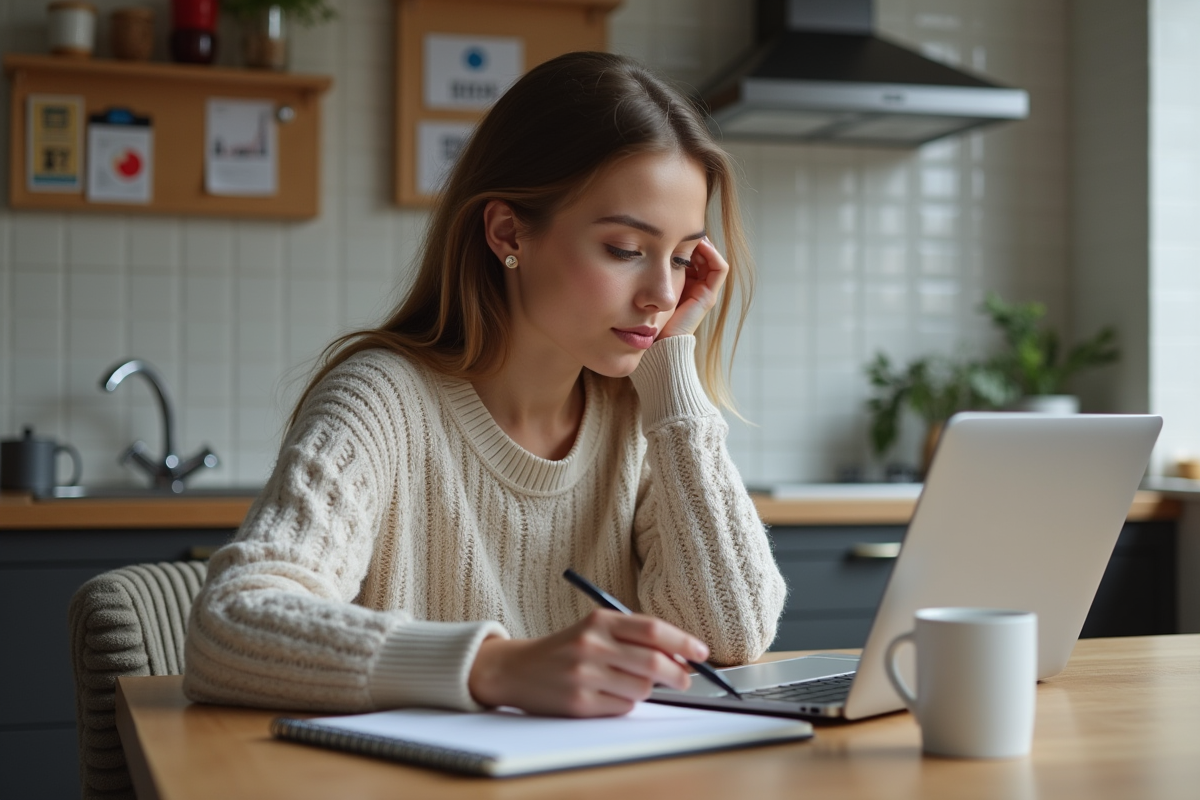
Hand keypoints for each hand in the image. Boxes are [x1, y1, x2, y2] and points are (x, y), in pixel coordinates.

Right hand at [467, 609, 708, 716]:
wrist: (517, 669)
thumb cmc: (565, 649)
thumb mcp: (595, 630)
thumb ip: (633, 638)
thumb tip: (680, 656)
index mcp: (599, 621)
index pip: (653, 630)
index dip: (683, 642)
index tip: (702, 652)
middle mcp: (592, 645)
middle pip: (655, 662)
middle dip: (679, 674)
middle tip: (685, 679)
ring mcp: (585, 675)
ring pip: (643, 689)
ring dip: (647, 690)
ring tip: (629, 683)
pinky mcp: (579, 703)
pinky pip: (623, 707)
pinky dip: (625, 704)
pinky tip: (608, 695)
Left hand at [658, 236, 729, 338]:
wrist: (659, 344)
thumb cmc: (649, 319)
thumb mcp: (648, 287)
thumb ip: (651, 271)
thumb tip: (645, 246)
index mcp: (683, 284)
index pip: (690, 255)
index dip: (684, 240)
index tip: (671, 229)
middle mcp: (697, 287)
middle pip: (702, 255)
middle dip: (693, 239)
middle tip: (682, 227)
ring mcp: (705, 292)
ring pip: (711, 258)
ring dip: (703, 244)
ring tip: (690, 232)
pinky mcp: (708, 297)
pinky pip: (719, 269)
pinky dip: (712, 254)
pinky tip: (698, 244)